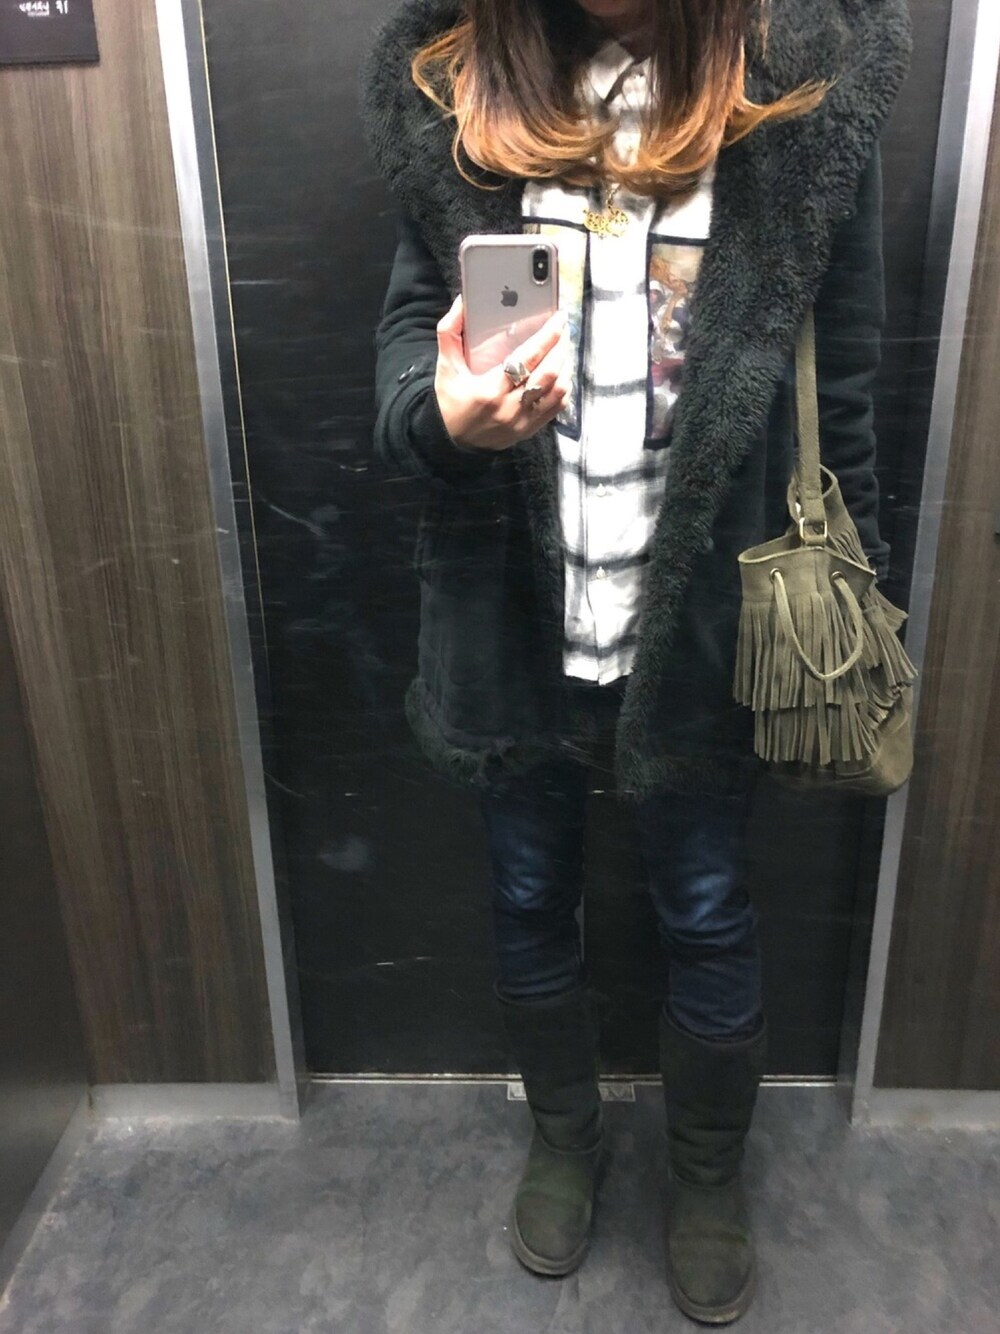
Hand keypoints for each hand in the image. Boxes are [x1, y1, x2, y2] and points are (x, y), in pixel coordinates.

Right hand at [433, 297, 571, 450]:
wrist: (450, 442)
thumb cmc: (449, 402)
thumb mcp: (445, 368)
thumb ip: (449, 333)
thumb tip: (461, 304)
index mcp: (489, 390)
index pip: (528, 358)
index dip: (548, 336)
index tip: (558, 319)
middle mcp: (509, 408)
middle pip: (549, 373)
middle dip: (561, 347)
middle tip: (564, 330)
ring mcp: (522, 422)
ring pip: (558, 391)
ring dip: (566, 366)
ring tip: (563, 349)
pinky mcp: (529, 430)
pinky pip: (557, 407)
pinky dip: (564, 387)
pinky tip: (561, 373)